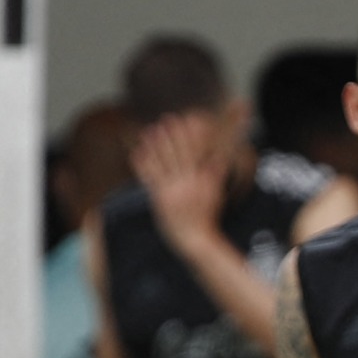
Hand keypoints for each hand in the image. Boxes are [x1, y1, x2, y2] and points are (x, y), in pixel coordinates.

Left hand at [132, 114, 225, 257]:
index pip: (198, 152)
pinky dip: (143, 164)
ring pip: (163, 162)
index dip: (192, 136)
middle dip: (174, 135)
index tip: (188, 121)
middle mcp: (188, 183)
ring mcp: (172, 190)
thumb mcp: (216, 194)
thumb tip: (219, 156)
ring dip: (156, 145)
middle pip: (180, 154)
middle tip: (168, 118)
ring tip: (151, 130)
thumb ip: (216, 174)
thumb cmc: (207, 217)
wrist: (195, 239)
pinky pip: (149, 178)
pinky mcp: (159, 198)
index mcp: (203, 180)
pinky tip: (138, 151)